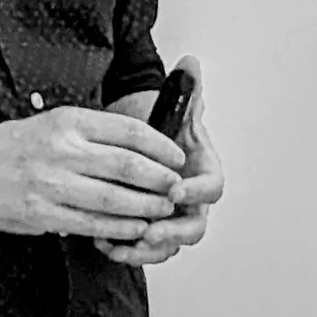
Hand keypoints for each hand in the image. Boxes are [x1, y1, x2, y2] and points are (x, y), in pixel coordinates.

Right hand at [0, 105, 185, 238]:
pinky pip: (92, 225)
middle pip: (129, 166)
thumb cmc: (6, 147)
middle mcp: (62, 150)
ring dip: (146, 208)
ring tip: (161, 210)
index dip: (161, 146)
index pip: (129, 131)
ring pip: (115, 199)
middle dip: (161, 180)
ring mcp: (52, 185)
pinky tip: (134, 228)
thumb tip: (137, 149)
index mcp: (68, 121)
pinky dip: (119, 228)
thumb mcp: (50, 124)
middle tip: (176, 188)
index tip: (176, 156)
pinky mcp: (42, 215)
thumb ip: (90, 135)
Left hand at [97, 55, 224, 265]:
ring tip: (123, 244)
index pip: (211, 187)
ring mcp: (170, 218)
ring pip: (170, 245)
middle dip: (173, 232)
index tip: (175, 188)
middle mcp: (190, 199)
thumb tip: (191, 65)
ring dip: (148, 250)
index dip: (196, 191)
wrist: (134, 143)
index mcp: (202, 171)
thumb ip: (184, 89)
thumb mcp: (169, 107)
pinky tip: (105, 243)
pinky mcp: (149, 229)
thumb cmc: (154, 128)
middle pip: (194, 225)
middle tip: (150, 231)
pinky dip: (128, 251)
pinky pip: (145, 250)